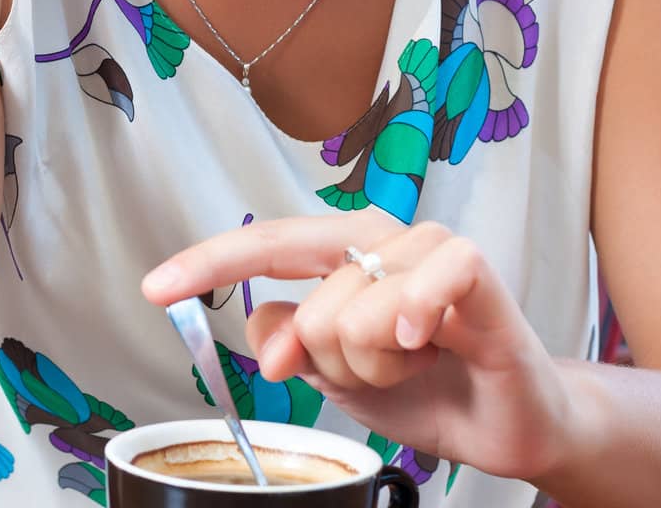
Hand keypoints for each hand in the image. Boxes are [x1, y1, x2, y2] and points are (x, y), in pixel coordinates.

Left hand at [141, 213, 575, 485]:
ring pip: (359, 311)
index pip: (267, 247)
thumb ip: (291, 344)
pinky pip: (424, 282)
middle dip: (341, 365)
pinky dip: (416, 322)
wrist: (504, 423)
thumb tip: (262, 329)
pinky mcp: (474, 266)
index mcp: (345, 251)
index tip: (156, 287)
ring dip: (385, 365)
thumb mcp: (338, 376)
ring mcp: (428, 246)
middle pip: (312, 305)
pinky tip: (428, 344)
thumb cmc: (426, 387)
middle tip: (386, 370)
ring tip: (418, 364)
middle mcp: (382, 236)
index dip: (210, 264)